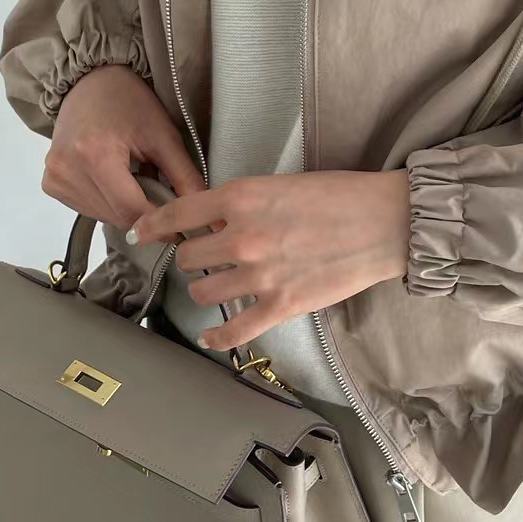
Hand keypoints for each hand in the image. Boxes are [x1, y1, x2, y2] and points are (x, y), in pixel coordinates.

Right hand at [44, 64, 206, 227]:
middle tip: (162, 195)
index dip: (160, 220)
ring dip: (125, 209)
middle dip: (144, 213)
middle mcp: (67, 171)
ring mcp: (55, 178)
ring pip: (102, 216)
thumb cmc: (130, 102)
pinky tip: (116, 180)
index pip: (131, 210)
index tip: (180, 223)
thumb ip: (184, 177)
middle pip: (116, 216)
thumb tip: (204, 213)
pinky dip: (107, 203)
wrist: (90, 81)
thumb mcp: (164, 135)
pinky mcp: (49, 183)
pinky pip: (86, 208)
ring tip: (137, 180)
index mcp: (96, 156)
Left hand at [126, 169, 412, 350]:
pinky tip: (210, 337)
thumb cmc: (340, 195)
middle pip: (188, 258)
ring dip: (206, 289)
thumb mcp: (281, 184)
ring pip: (204, 292)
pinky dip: (217, 337)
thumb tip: (214, 221)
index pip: (177, 215)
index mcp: (240, 199)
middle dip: (192, 258)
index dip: (152, 225)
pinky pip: (234, 331)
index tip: (140, 233)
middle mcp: (241, 238)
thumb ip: (243, 203)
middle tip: (204, 257)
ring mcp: (259, 275)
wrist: (383, 221)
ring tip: (220, 284)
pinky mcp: (281, 306)